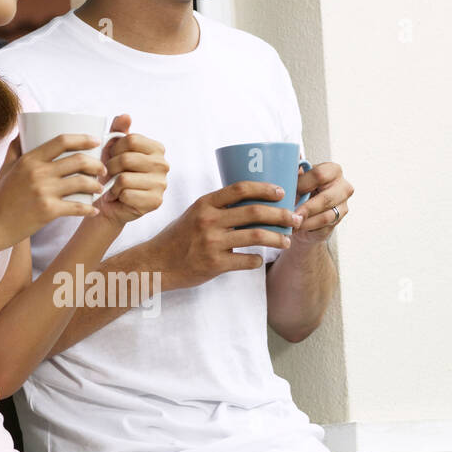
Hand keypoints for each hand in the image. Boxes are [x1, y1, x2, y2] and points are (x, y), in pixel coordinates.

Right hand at [0, 132, 106, 248]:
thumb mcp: (5, 167)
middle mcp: (38, 172)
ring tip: (99, 189)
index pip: (62, 141)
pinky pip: (76, 207)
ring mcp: (44, 192)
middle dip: (96, 164)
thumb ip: (15, 148)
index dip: (83, 138)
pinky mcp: (48, 211)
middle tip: (102, 169)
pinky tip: (93, 211)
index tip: (96, 141)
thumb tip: (24, 130)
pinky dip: (88, 209)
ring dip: (95, 186)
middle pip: (78, 160)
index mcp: (30, 159)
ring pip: (81, 182)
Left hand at [95, 114, 169, 225]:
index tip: (111, 156)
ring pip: (124, 178)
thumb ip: (118, 131)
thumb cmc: (113, 174)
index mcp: (157, 148)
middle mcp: (163, 165)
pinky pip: (126, 194)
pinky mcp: (155, 201)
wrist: (111, 204)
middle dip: (110, 167)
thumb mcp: (113, 149)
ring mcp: (161, 184)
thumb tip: (125, 116)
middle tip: (108, 174)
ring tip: (112, 186)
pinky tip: (118, 198)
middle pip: (126, 159)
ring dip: (112, 184)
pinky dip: (116, 196)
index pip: (131, 139)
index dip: (114, 148)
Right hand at [144, 179, 296, 288]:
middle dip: (280, 214)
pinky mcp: (214, 264)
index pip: (240, 188)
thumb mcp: (195, 214)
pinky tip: (260, 259)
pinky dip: (257, 260)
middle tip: (295, 218)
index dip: (264, 188)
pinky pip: (246, 260)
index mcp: (206, 204)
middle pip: (254, 212)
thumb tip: (250, 200)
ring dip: (277, 238)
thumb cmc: (178, 238)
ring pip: (256, 236)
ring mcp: (212, 242)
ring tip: (286, 241)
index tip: (281, 192)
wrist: (156, 263)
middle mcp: (209, 220)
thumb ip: (218, 207)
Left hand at [290, 161, 353, 244]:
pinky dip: (308, 227)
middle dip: (305, 208)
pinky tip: (297, 227)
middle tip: (290, 214)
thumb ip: (293, 175)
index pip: (319, 175)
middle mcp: (343, 186)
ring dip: (306, 221)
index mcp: (332, 170)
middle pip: (325, 198)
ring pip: (325, 215)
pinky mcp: (338, 219)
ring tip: (291, 223)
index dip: (302, 184)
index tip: (287, 192)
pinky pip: (324, 226)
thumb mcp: (297, 179)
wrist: (308, 209)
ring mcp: (343, 204)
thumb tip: (284, 173)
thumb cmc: (302, 190)